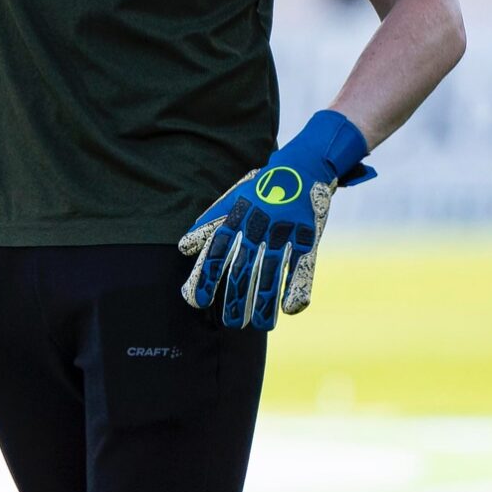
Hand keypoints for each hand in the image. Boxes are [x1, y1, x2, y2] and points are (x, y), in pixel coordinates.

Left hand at [178, 109, 374, 329]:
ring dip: (265, 302)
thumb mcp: (232, 199)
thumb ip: (209, 224)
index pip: (216, 251)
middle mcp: (258, 225)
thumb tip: (183, 248)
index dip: (205, 277)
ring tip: (258, 325)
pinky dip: (296, 289)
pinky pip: (302, 267)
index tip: (196, 301)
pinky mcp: (309, 236)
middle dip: (235, 298)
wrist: (303, 165)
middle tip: (230, 322)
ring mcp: (284, 230)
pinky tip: (290, 310)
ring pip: (271, 273)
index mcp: (237, 216)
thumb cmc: (262, 187)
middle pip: (243, 268)